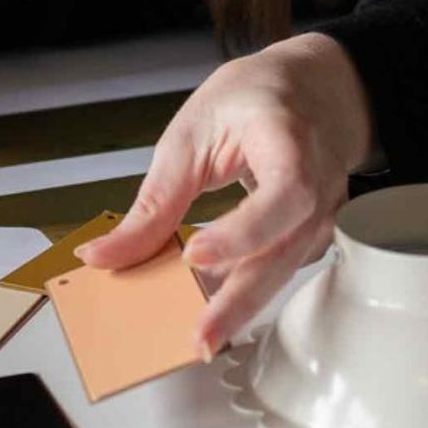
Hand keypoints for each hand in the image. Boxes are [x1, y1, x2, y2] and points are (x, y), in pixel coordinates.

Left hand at [80, 34, 378, 356]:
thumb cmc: (253, 101)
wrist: (314, 89)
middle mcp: (319, 183)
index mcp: (290, 140)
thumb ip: (154, 202)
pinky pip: (280, 266)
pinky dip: (248, 289)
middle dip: (241, 297)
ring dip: (243, 305)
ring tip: (203, 338)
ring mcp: (323, 213)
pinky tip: (216, 309)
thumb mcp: (190, 135)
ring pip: (285, 268)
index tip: (196, 254)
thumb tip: (104, 256)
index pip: (283, 190)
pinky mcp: (312, 234)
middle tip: (201, 337)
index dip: (244, 229)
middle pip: (286, 248)